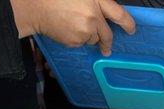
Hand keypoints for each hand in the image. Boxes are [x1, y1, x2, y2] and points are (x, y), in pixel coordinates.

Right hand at [10, 0, 135, 55]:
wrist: (33, 5)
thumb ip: (96, 3)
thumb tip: (104, 15)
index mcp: (96, 0)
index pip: (120, 15)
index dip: (128, 24)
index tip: (131, 30)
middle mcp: (94, 16)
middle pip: (107, 34)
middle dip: (107, 42)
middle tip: (107, 48)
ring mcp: (85, 30)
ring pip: (93, 39)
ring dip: (88, 35)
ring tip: (72, 25)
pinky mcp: (75, 40)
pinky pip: (81, 43)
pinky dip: (76, 39)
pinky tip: (66, 28)